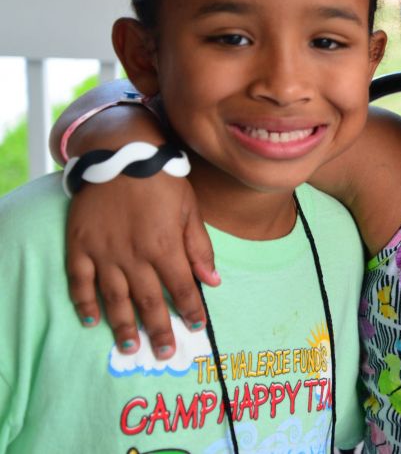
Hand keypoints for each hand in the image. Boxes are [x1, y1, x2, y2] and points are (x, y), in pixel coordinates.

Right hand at [66, 172, 217, 358]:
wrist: (121, 153)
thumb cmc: (162, 180)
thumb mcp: (190, 209)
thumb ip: (199, 247)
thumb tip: (213, 282)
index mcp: (165, 246)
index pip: (181, 288)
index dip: (190, 310)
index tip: (197, 328)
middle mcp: (134, 255)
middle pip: (148, 301)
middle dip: (159, 330)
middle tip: (164, 354)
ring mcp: (104, 252)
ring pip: (114, 298)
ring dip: (123, 325)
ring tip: (131, 347)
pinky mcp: (80, 245)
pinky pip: (79, 281)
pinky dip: (84, 303)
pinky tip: (91, 321)